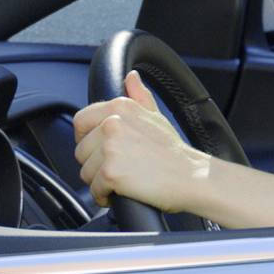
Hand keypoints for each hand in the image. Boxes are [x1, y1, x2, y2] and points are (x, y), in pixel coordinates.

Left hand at [71, 71, 211, 212]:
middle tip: (120, 168)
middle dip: (95, 164)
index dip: (86, 139)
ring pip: (85, 172)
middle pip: (81, 151)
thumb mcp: (156, 116)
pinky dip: (104, 197)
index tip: (99, 150)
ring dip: (99, 182)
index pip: (81, 121)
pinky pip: (93, 190)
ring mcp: (110, 148)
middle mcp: (112, 124)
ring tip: (123, 181)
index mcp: (120, 107)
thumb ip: (139, 96)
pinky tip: (121, 193)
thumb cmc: (174, 152)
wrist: (192, 177)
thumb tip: (131, 77)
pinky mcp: (110, 173)